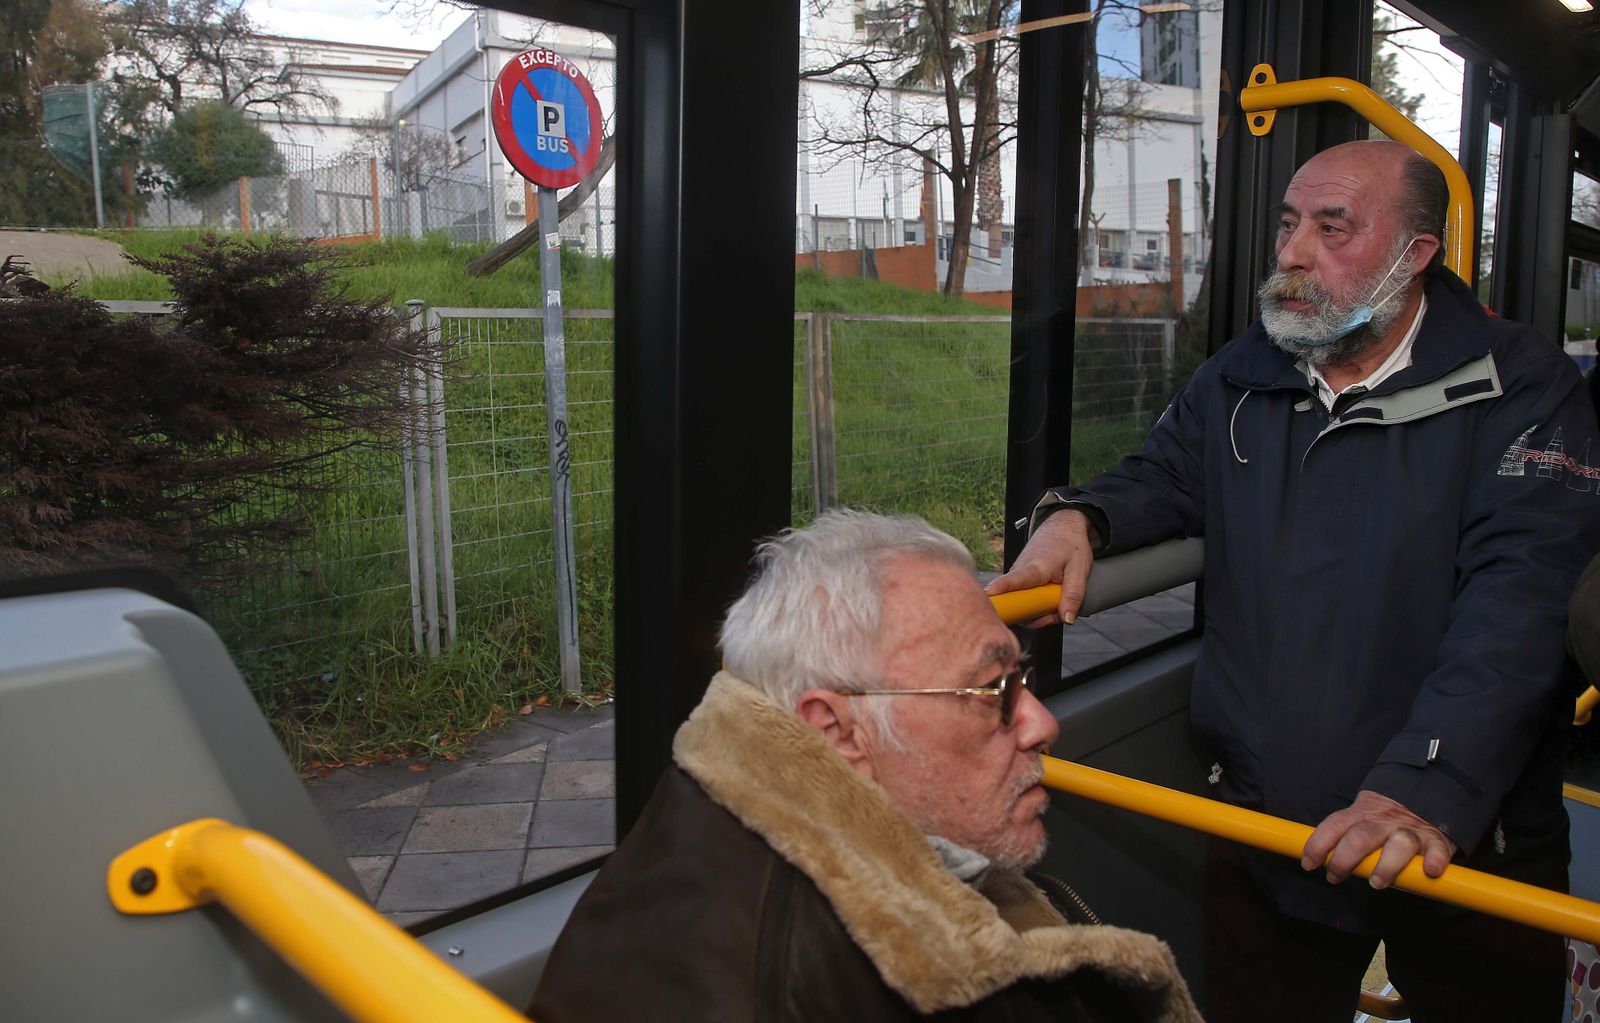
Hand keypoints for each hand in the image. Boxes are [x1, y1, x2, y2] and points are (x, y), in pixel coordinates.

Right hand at [985, 509, 1095, 625]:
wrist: (1063, 525)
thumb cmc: (1071, 544)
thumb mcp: (1080, 570)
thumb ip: (1074, 596)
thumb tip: (1067, 619)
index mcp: (1035, 567)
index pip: (1014, 580)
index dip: (1001, 589)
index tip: (987, 595)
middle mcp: (1019, 571)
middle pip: (1015, 603)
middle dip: (1035, 616)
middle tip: (1056, 612)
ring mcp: (1016, 575)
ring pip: (1020, 604)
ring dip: (1038, 611)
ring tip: (1056, 601)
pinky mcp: (1017, 578)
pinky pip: (1022, 598)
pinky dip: (1036, 604)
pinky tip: (1049, 597)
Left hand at [1301, 790, 1456, 889]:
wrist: (1426, 793)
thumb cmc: (1386, 816)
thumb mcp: (1362, 814)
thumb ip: (1345, 834)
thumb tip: (1317, 857)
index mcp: (1362, 813)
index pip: (1335, 825)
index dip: (1318, 843)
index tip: (1308, 863)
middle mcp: (1385, 821)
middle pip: (1362, 836)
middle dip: (1344, 858)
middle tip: (1335, 877)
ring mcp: (1411, 830)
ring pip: (1399, 843)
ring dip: (1387, 864)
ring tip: (1378, 882)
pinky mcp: (1437, 840)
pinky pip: (1437, 850)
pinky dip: (1435, 860)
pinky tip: (1430, 871)